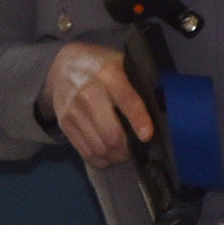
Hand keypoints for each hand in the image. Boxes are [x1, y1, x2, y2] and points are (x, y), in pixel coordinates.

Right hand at [40, 40, 153, 162]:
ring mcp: (74, 110)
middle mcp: (90, 93)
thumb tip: (160, 111)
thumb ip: (137, 85)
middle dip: (126, 149)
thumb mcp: (121, 64)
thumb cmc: (101, 66)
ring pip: (99, 147)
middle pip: (112, 134)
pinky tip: (107, 156)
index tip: (147, 136)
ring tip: (122, 154)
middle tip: (134, 150)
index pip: (128, 102)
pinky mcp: (65, 123)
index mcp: (110, 75)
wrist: (63, 65)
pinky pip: (84, 151)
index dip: (139, 122)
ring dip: (114, 157)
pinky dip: (99, 160)